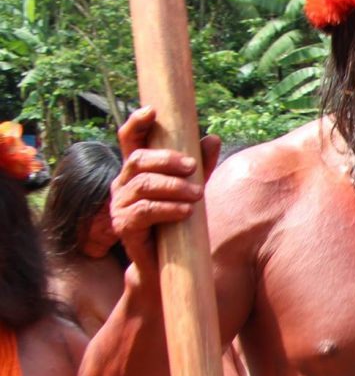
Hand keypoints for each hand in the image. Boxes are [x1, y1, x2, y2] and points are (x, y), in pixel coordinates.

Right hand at [112, 107, 221, 271]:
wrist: (168, 265)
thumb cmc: (178, 223)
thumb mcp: (191, 190)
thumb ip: (199, 166)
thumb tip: (212, 138)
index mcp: (136, 170)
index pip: (129, 140)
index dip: (137, 123)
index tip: (152, 110)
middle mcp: (123, 183)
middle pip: (138, 160)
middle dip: (167, 160)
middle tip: (194, 166)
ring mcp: (120, 204)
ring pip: (144, 185)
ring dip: (174, 187)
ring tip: (198, 194)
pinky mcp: (124, 226)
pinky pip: (145, 211)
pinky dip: (168, 208)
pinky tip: (186, 211)